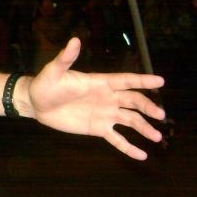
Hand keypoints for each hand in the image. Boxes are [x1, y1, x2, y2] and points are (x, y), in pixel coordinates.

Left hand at [21, 38, 165, 160]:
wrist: (36, 103)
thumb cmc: (46, 84)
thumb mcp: (54, 71)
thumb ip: (66, 58)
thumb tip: (74, 40)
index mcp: (101, 82)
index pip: (126, 80)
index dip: (143, 81)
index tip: (160, 81)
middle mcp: (107, 97)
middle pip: (133, 101)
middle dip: (148, 108)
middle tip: (160, 115)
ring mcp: (104, 113)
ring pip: (130, 121)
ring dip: (144, 128)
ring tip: (157, 136)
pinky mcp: (97, 128)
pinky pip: (116, 139)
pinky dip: (128, 147)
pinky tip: (141, 156)